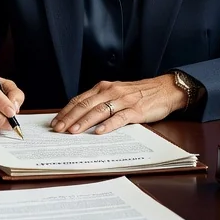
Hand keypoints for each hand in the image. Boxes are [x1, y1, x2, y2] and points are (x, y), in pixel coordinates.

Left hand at [51, 75, 186, 134]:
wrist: (164, 89)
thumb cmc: (138, 94)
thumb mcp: (115, 93)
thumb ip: (100, 101)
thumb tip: (79, 116)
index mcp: (104, 87)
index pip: (80, 100)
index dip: (66, 111)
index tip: (55, 122)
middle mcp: (111, 92)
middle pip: (86, 105)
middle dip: (70, 118)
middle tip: (58, 129)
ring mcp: (123, 101)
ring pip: (99, 111)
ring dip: (84, 121)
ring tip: (73, 131)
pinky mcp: (136, 110)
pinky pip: (120, 118)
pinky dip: (108, 125)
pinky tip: (99, 131)